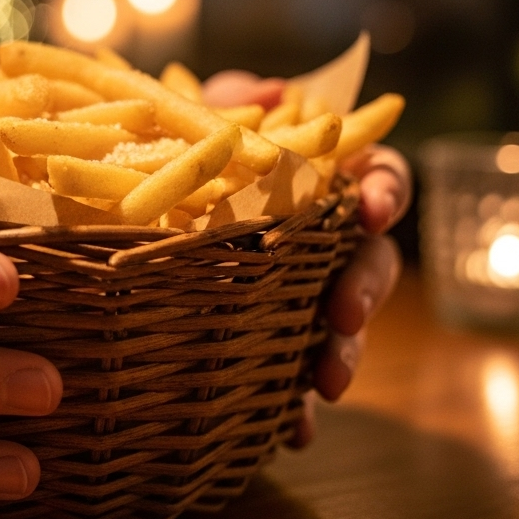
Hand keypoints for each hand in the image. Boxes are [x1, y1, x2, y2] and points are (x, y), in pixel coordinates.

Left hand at [203, 71, 407, 446]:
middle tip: (343, 311)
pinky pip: (297, 375)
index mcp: (327, 178)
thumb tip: (277, 88)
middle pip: (375, 258)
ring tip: (324, 384)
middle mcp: (329, 238)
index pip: (381, 178)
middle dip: (366, 286)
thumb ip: (238, 99)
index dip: (385, 193)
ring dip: (345, 353)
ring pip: (346, 323)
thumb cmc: (184, 147)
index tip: (370, 211)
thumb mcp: (204, 113)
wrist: (133, 197)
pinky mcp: (276, 338)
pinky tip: (293, 431)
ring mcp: (306, 291)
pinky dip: (298, 405)